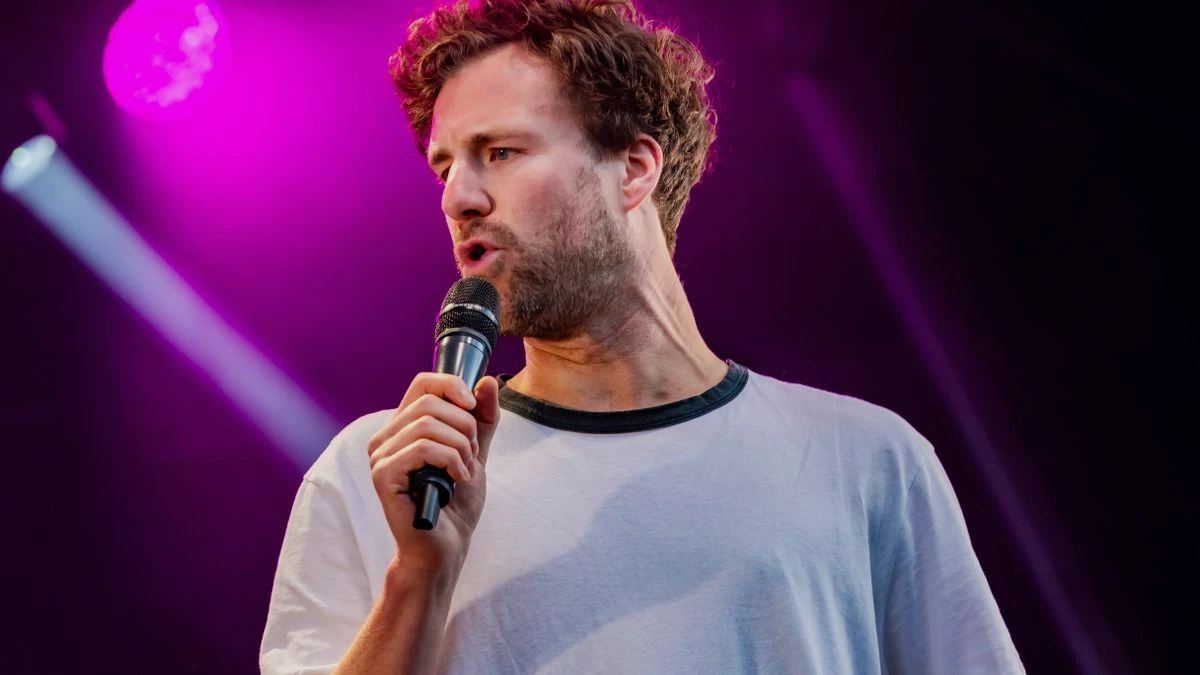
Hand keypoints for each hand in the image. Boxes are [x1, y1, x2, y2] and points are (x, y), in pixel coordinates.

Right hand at [367, 373, 500, 576]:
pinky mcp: (383, 475)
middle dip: (465, 426)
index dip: (452, 386)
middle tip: (472, 455)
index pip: (423, 383)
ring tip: (466, 470)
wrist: (447, 547)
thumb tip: (487, 381)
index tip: (473, 406)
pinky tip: (456, 480)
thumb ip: (483, 419)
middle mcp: (386, 438)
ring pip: (428, 424)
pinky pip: (423, 448)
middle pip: (430, 402)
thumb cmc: (456, 503)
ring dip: (460, 446)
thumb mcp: (476, 452)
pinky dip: (450, 460)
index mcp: (403, 427)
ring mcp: (380, 456)